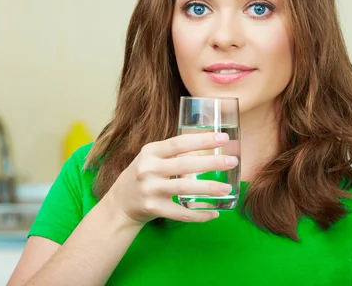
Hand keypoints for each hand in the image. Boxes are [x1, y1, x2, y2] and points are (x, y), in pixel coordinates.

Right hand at [103, 132, 237, 225]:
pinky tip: (214, 213)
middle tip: (232, 161)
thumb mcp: (151, 158)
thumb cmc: (143, 175)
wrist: (119, 203)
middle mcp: (148, 169)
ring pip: (184, 189)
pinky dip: (198, 214)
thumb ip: (173, 153)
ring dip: (208, 188)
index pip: (179, 142)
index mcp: (150, 152)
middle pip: (184, 164)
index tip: (223, 137)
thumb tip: (209, 147)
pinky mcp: (153, 208)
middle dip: (211, 162)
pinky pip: (180, 213)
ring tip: (227, 188)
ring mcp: (150, 190)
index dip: (202, 140)